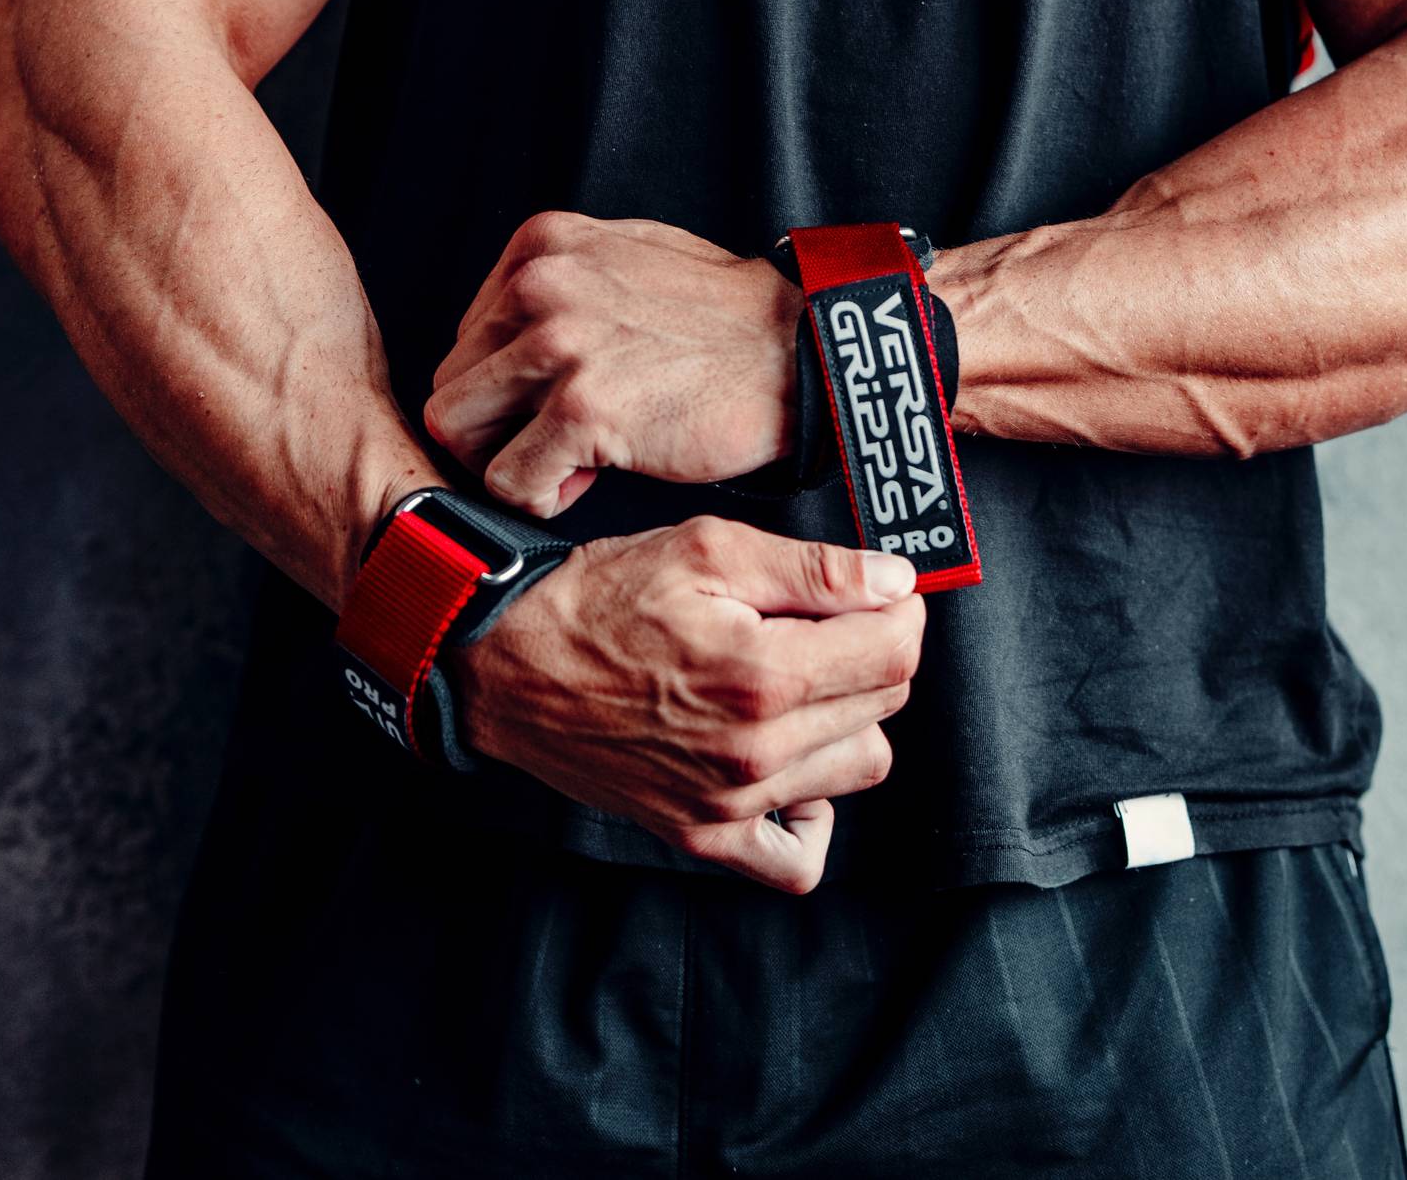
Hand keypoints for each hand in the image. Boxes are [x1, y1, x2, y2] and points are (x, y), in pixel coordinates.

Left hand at [424, 211, 800, 517]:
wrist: (801, 355)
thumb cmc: (730, 320)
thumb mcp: (634, 255)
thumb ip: (565, 279)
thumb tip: (506, 329)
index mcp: (542, 245)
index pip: (465, 338)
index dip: (508, 387)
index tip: (559, 403)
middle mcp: (539, 285)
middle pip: (452, 384)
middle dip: (499, 429)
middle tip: (559, 443)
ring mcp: (558, 345)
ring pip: (458, 431)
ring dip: (511, 460)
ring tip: (570, 461)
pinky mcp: (582, 409)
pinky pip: (508, 480)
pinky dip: (540, 496)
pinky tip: (589, 479)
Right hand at [441, 516, 924, 892]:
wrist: (507, 666)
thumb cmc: (597, 600)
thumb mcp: (706, 549)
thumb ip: (815, 569)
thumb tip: (899, 582)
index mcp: (763, 673)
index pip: (898, 650)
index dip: (899, 608)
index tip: (874, 592)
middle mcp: (756, 751)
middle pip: (885, 703)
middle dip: (867, 652)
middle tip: (813, 624)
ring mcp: (731, 804)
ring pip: (859, 766)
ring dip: (846, 720)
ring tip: (792, 683)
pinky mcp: (704, 836)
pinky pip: (799, 857)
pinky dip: (811, 812)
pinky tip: (789, 763)